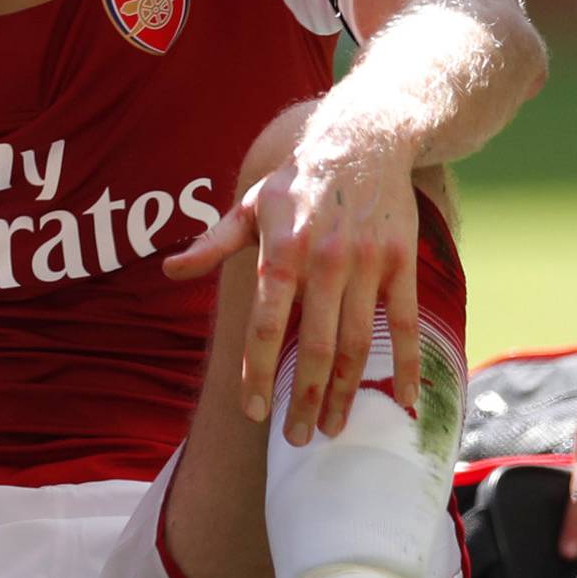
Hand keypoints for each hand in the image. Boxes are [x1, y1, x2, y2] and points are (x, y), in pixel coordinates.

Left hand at [167, 127, 419, 443]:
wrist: (364, 140)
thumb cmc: (297, 179)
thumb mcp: (247, 205)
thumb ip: (212, 244)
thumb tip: (170, 270)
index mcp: (281, 251)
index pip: (266, 324)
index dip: (259, 371)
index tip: (253, 411)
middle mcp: (325, 262)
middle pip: (315, 346)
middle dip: (304, 398)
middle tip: (296, 437)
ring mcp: (367, 265)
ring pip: (357, 344)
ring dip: (346, 392)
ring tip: (332, 428)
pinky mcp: (401, 265)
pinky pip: (406, 325)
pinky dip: (406, 366)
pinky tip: (404, 401)